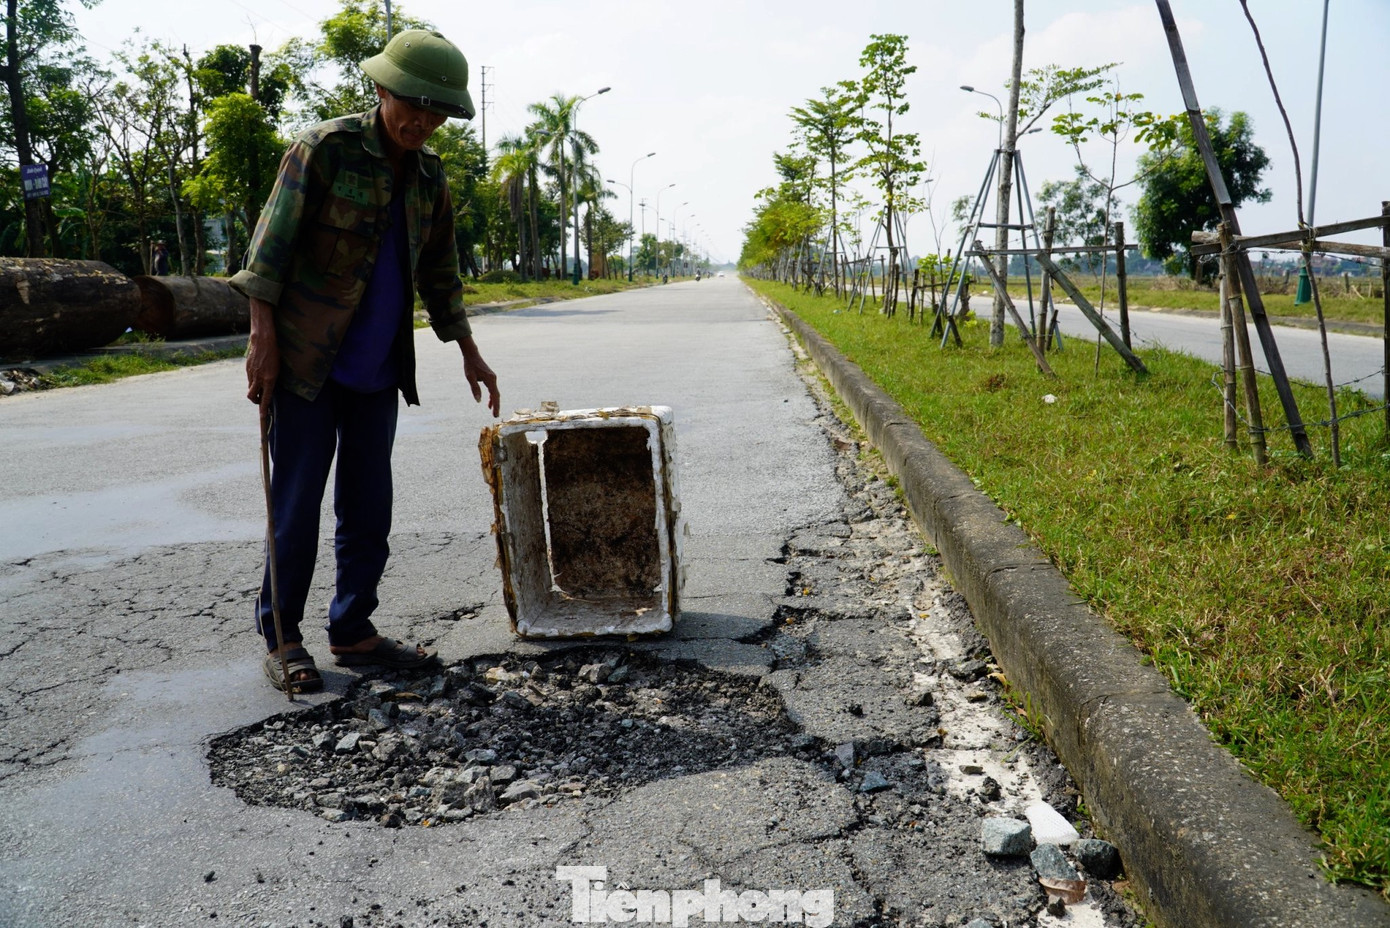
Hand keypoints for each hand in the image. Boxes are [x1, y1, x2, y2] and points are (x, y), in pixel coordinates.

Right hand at [245, 298, 278, 413]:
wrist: (263, 340)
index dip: (263, 409)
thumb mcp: (278, 368)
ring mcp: (251, 374)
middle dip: (256, 402)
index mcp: (269, 380)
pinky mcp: (247, 369)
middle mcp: (259, 378)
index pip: (266, 399)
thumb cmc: (275, 353)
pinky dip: (253, 381)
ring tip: (260, 388)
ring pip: (250, 388)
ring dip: (254, 391)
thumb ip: (272, 380)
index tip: (263, 417)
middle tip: (260, 402)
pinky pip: (249, 379)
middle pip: (252, 397)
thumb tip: (269, 389)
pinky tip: (258, 376)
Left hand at [458, 336, 499, 416]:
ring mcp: (493, 378)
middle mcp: (493, 379)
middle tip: (495, 416)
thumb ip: (475, 389)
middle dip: (496, 406)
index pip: (494, 395)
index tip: (495, 414)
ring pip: (495, 392)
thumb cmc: (470, 365)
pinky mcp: (490, 377)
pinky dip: (491, 396)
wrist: (472, 354)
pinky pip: (492, 389)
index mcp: (490, 379)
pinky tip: (488, 403)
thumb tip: (478, 401)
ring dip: (494, 402)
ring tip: (492, 411)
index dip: (496, 406)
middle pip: (496, 395)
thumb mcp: (470, 377)